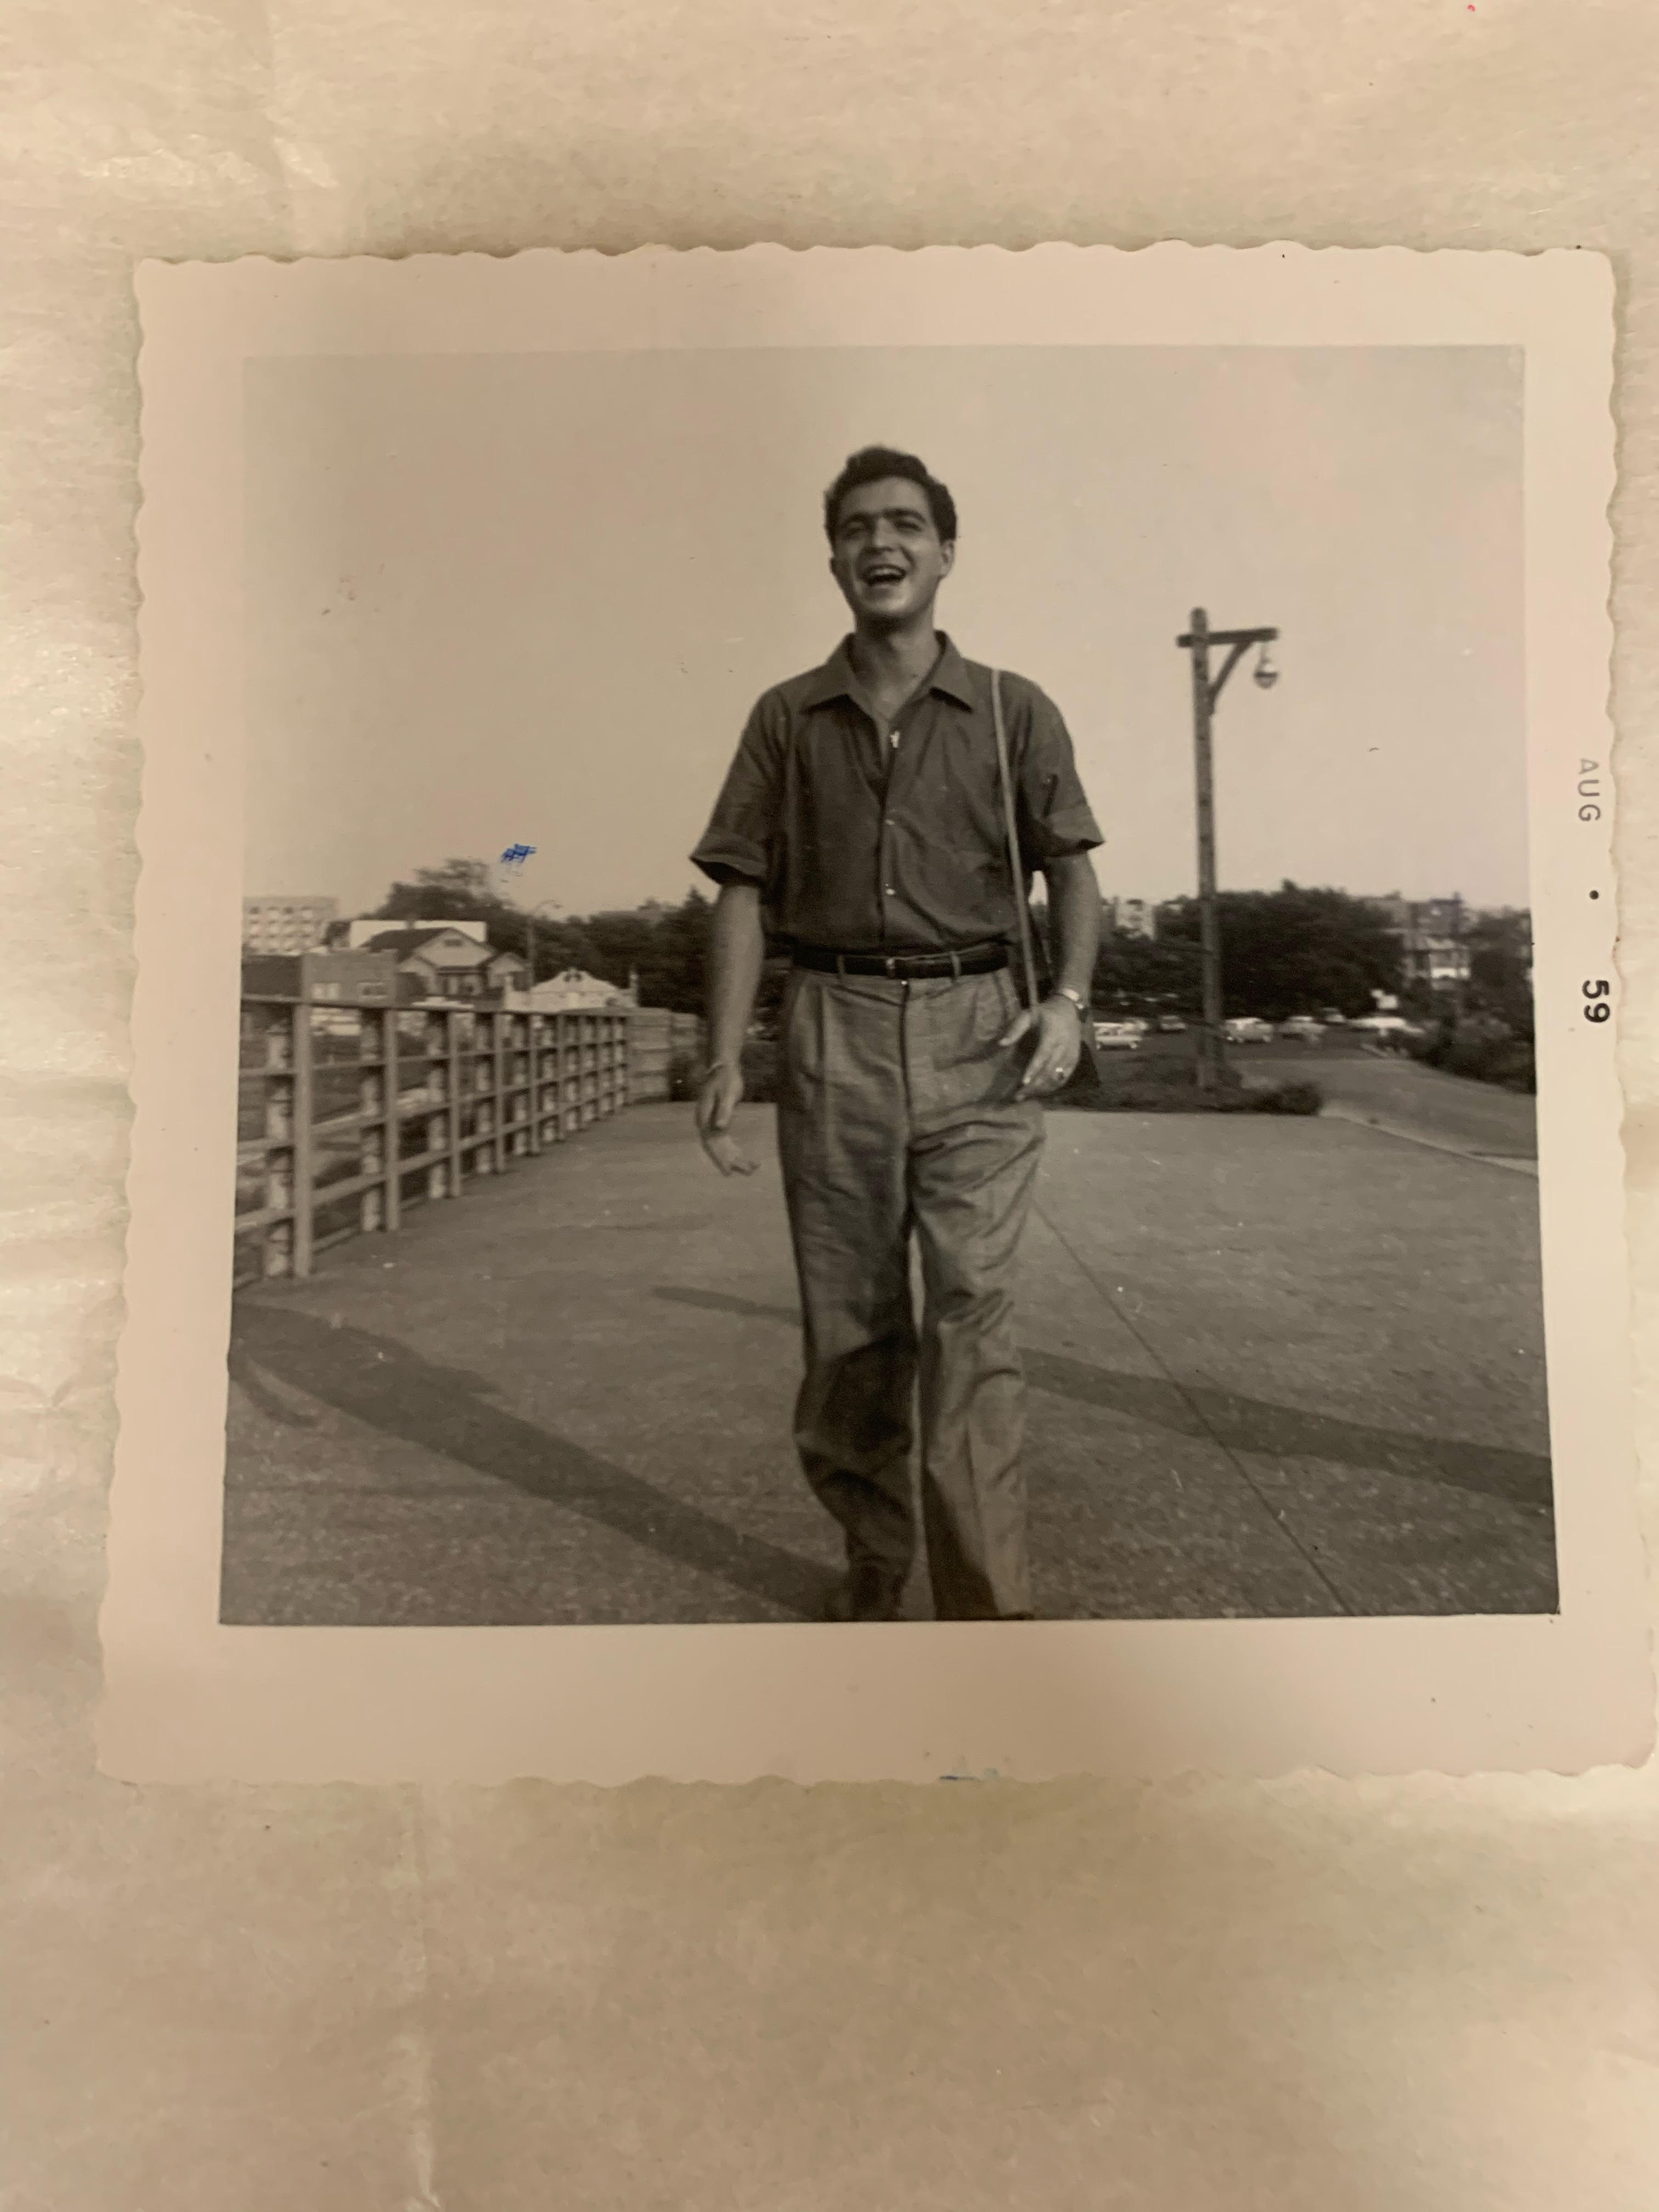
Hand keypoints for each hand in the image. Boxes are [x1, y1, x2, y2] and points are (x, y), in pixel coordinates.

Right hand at [695, 1061, 757, 1175]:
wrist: (723, 1067)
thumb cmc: (726, 1079)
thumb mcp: (727, 1094)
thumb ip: (724, 1111)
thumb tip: (720, 1128)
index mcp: (704, 1118)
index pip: (710, 1144)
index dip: (719, 1159)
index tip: (729, 1172)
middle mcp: (705, 1124)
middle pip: (717, 1148)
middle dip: (732, 1161)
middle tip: (749, 1171)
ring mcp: (711, 1124)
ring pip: (722, 1147)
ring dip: (735, 1158)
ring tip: (752, 1168)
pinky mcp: (719, 1122)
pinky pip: (725, 1141)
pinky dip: (735, 1149)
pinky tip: (744, 1157)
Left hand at [1000, 995, 1082, 1097]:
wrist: (1069, 1009)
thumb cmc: (1045, 1013)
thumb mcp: (1029, 1015)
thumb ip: (1015, 1029)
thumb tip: (1001, 1043)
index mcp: (1052, 1034)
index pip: (1043, 1055)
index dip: (1034, 1069)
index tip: (1022, 1082)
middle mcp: (1064, 1047)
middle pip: (1049, 1070)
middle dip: (1034, 1085)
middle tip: (1018, 1096)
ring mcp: (1071, 1055)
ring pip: (1057, 1077)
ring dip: (1042, 1089)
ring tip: (1026, 1096)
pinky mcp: (1075, 1061)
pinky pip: (1064, 1078)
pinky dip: (1052, 1087)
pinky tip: (1040, 1092)